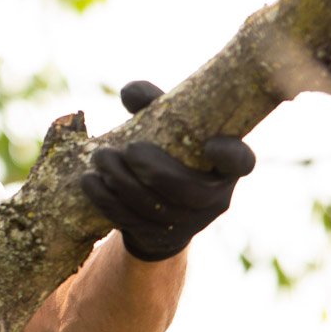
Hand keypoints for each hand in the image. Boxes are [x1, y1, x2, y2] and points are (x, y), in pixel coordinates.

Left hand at [79, 81, 255, 261]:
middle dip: (156, 171)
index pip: (241, 162)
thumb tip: (132, 94)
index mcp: (225, 167)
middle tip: (128, 150)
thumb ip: (154, 103)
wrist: (159, 204)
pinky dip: (107, 200)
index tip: (210, 144)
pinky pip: (132, 221)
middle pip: (190, 192)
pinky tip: (89, 181)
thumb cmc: (168, 150)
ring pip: (157, 209)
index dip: (230, 156)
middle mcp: (214, 198)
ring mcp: (189, 223)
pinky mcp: (159, 237)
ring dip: (123, 183)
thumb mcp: (167, 125)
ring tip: (101, 158)